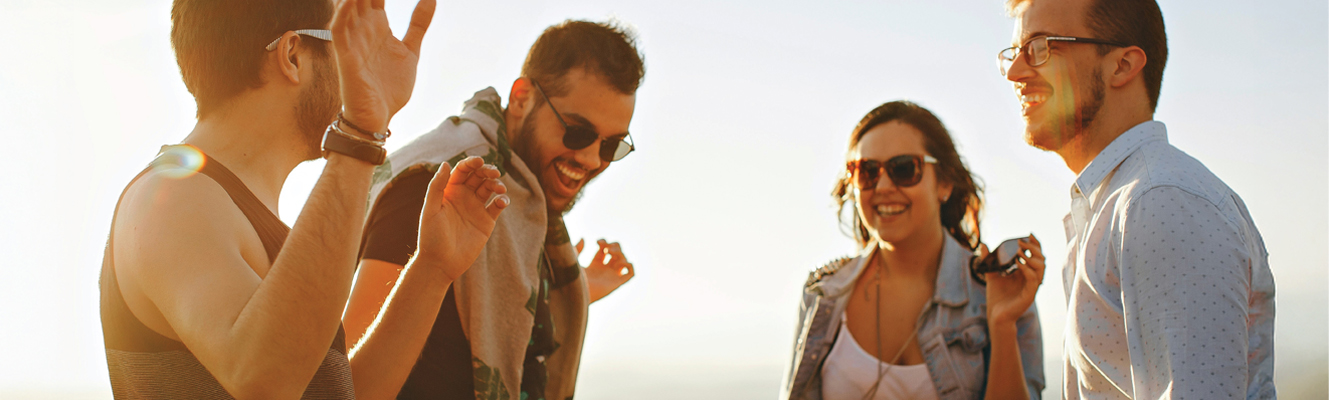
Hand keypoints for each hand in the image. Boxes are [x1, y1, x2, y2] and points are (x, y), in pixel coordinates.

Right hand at [330, 0, 435, 131]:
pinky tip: (351, 0)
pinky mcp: (346, 58)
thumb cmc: (389, 87)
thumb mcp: (410, 51)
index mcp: (377, 25)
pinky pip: (340, 31)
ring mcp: (352, 41)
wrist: (377, 119)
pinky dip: (343, 13)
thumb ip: (418, 24)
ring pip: (348, 6)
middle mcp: (362, 29)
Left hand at [416, 157, 508, 281]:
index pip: (462, 171)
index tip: (480, 161)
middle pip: (479, 176)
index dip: (471, 163)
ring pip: (490, 188)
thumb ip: (437, 186)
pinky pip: (497, 206)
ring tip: (499, 188)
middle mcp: (463, 197)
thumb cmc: (431, 237)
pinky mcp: (486, 221)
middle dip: (487, 170)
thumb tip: (445, 163)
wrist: (440, 263)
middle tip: (494, 172)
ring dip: (496, 184)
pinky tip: (502, 201)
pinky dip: (503, 200)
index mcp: (449, 191)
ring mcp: (476, 209)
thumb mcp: (431, 210)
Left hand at [578, 239, 634, 302]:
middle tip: (606, 248)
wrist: (575, 292)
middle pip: (617, 254)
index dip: (604, 243)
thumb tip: (583, 238)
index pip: (604, 250)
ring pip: (624, 261)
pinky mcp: (616, 283)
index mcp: (594, 265)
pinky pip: (630, 273)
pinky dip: (629, 265)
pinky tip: (618, 262)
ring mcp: (611, 277)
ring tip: (609, 252)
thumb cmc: (571, 279)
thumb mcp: (573, 260)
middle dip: (614, 246)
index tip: (597, 242)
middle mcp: (604, 271)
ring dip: (620, 253)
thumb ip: (577, 249)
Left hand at [983, 234, 1044, 327]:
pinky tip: (1018, 263)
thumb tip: (982, 244)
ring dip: (1032, 257)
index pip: (1036, 255)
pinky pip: (1033, 279)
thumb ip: (988, 259)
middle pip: (1041, 259)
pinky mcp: (1029, 295)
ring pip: (1041, 268)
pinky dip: (1027, 269)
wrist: (995, 315)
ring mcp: (1032, 287)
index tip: (1029, 234)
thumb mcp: (991, 273)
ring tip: (1019, 251)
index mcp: (1026, 273)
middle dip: (1034, 248)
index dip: (1035, 244)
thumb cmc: (996, 297)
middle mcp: (1032, 278)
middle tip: (1021, 241)